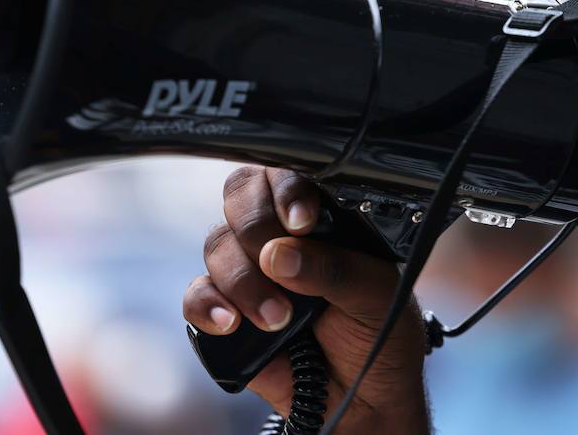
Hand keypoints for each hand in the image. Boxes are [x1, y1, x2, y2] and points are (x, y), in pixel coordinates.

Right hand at [182, 166, 430, 433]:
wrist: (367, 400)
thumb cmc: (380, 335)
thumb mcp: (375, 295)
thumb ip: (332, 268)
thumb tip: (278, 254)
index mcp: (320, 218)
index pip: (287, 177)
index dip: (285, 191)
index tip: (301, 222)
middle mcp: (280, 238)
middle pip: (240, 200)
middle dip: (255, 230)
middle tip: (278, 265)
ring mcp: (251, 274)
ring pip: (218, 247)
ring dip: (243, 281)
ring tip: (280, 318)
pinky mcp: (228, 314)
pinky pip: (198, 297)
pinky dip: (208, 306)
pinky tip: (232, 324)